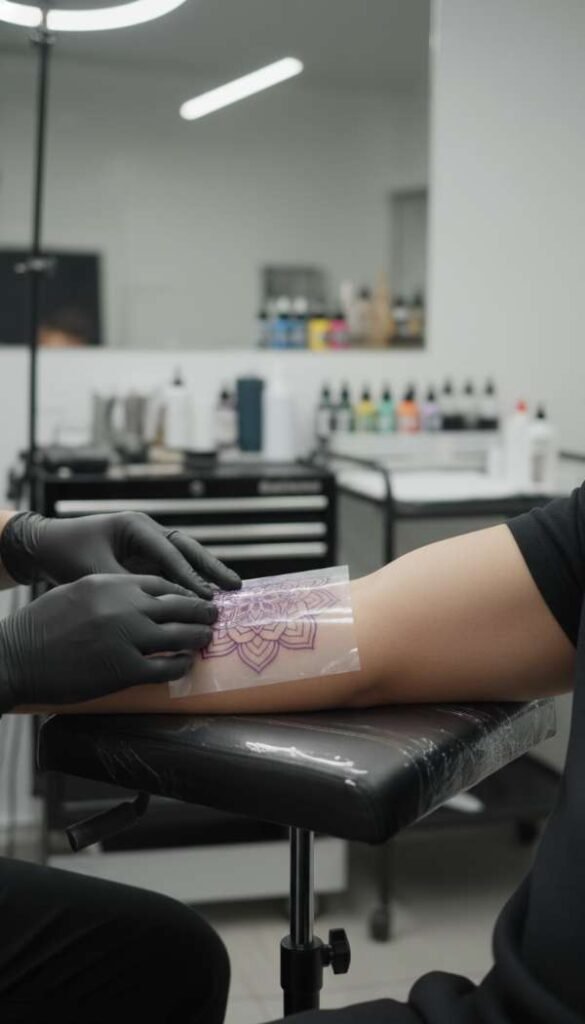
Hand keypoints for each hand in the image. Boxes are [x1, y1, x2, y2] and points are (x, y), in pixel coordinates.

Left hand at [0, 511, 240, 597]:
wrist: (46, 546)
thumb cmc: (66, 554)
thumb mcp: (94, 570)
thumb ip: (126, 585)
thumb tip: (157, 606)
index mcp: (136, 525)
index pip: (169, 552)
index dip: (189, 576)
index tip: (206, 597)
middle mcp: (146, 530)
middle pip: (187, 548)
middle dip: (211, 567)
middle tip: (235, 586)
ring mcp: (147, 542)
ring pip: (184, 557)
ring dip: (205, 574)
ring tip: (230, 590)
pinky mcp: (144, 556)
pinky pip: (172, 568)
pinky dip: (189, 581)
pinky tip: (204, 597)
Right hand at [0, 573, 216, 710]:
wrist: (17, 657)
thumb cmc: (41, 626)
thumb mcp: (75, 592)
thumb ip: (108, 590)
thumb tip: (136, 597)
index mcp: (110, 583)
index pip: (160, 583)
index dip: (181, 591)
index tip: (194, 596)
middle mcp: (122, 606)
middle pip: (176, 605)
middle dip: (199, 610)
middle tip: (213, 615)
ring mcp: (126, 638)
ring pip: (178, 635)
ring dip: (197, 636)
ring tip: (207, 637)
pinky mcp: (124, 669)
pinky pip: (165, 666)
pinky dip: (180, 664)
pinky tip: (186, 663)